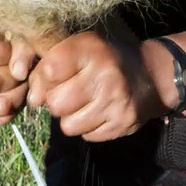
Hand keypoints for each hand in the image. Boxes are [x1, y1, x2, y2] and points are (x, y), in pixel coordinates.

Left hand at [28, 31, 165, 141]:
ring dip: (71, 119)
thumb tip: (33, 100)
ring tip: (83, 106)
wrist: (152, 76)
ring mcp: (115, 102)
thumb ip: (49, 68)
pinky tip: (98, 113)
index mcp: (91, 49)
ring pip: (68, 126)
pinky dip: (88, 128)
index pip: (49, 71)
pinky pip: (87, 136)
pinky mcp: (122, 123)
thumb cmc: (105, 61)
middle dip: (56, 102)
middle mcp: (105, 74)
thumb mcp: (79, 50)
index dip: (44, 79)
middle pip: (55, 103)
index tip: (53, 78)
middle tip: (69, 95)